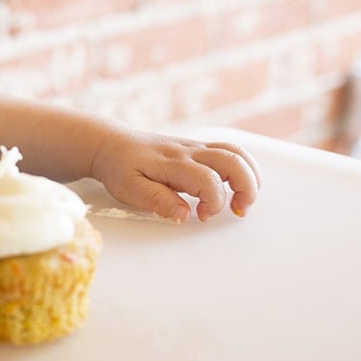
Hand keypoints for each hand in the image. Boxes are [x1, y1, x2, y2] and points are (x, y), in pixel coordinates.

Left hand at [90, 129, 260, 222]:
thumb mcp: (128, 189)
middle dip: (247, 188)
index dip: (214, 203)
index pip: (209, 180)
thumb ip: (156, 201)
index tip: (201, 216)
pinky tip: (237, 185)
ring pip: (236, 152)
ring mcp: (195, 147)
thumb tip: (183, 215)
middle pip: (233, 160)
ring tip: (243, 200)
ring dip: (250, 176)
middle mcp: (189, 151)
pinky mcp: (198, 148)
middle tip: (239, 210)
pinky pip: (229, 151)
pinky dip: (243, 168)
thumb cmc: (119, 167)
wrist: (111, 144)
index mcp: (173, 163)